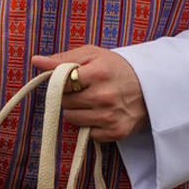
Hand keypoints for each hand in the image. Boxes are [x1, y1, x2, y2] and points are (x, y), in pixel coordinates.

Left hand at [31, 45, 146, 141]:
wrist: (152, 86)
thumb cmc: (117, 67)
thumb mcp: (93, 55)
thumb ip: (63, 58)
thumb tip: (36, 61)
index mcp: (98, 73)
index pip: (60, 83)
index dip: (61, 82)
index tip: (70, 80)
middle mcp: (104, 96)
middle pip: (64, 103)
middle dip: (69, 97)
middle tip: (83, 90)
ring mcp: (110, 116)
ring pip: (72, 119)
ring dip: (77, 111)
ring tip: (92, 102)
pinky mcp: (116, 132)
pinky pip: (87, 133)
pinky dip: (90, 125)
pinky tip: (102, 114)